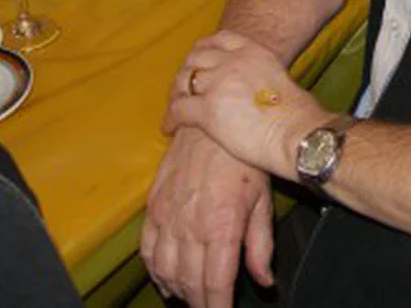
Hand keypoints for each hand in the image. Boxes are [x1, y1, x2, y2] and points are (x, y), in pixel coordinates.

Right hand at [141, 127, 276, 305]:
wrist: (212, 120)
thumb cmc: (244, 158)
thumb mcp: (262, 200)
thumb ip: (260, 244)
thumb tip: (263, 280)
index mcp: (221, 225)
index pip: (215, 283)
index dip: (217, 307)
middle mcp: (190, 224)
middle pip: (189, 281)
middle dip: (199, 301)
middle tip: (209, 307)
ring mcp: (168, 215)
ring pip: (165, 269)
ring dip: (176, 288)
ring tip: (189, 297)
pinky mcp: (154, 204)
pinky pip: (146, 247)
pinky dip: (153, 269)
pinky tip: (164, 278)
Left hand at [163, 32, 327, 177]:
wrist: (298, 134)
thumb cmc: (299, 117)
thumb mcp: (281, 80)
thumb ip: (260, 78)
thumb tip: (255, 94)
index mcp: (254, 51)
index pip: (219, 39)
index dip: (203, 50)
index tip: (198, 62)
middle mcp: (233, 60)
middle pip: (196, 57)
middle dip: (187, 73)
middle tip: (182, 90)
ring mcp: (218, 82)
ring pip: (184, 81)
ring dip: (176, 94)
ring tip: (175, 109)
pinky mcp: (208, 109)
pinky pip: (178, 109)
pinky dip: (171, 118)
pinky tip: (170, 128)